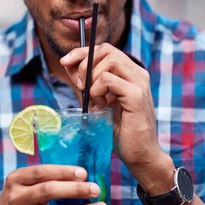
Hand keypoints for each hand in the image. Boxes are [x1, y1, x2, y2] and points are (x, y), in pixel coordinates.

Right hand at [0, 164, 110, 204]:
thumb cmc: (16, 203)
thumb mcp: (19, 186)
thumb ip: (42, 178)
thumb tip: (81, 173)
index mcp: (15, 180)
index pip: (40, 172)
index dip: (63, 172)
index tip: (83, 172)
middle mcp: (18, 199)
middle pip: (49, 192)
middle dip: (75, 190)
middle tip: (96, 189)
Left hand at [60, 43, 173, 186]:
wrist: (139, 155)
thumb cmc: (120, 131)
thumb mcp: (97, 101)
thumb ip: (86, 82)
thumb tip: (68, 63)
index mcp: (130, 73)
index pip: (105, 48)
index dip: (82, 51)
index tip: (65, 61)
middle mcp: (138, 73)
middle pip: (106, 50)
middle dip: (85, 64)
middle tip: (81, 87)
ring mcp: (139, 83)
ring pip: (108, 61)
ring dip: (92, 79)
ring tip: (95, 100)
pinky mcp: (136, 95)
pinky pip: (108, 79)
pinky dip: (97, 90)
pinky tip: (101, 106)